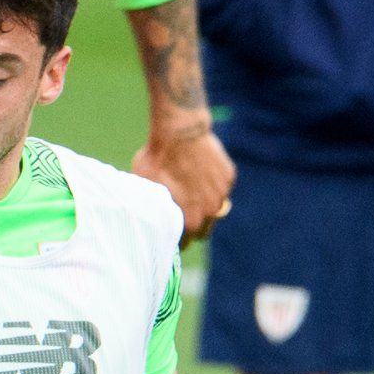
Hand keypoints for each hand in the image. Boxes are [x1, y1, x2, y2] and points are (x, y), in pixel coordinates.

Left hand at [134, 117, 233, 239]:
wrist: (178, 130)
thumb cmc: (157, 159)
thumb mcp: (144, 187)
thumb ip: (151, 208)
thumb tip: (145, 219)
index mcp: (189, 221)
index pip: (184, 243)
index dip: (175, 237)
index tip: (168, 230)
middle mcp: (210, 212)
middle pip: (203, 230)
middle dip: (192, 224)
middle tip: (180, 211)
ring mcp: (222, 194)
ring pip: (214, 209)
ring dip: (204, 204)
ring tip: (189, 189)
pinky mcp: (229, 176)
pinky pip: (221, 187)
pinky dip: (212, 184)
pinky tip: (199, 172)